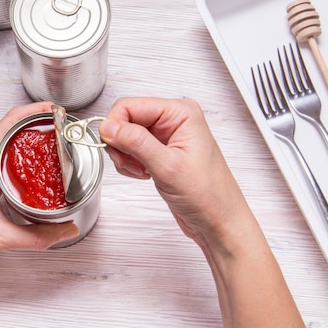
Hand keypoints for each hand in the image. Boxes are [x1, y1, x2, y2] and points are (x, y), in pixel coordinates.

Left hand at [0, 102, 79, 272]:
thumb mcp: (0, 237)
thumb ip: (38, 236)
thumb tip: (66, 231)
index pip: (10, 121)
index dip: (35, 111)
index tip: (55, 111)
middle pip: (10, 127)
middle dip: (37, 123)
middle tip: (60, 129)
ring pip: (4, 141)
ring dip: (27, 138)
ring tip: (51, 144)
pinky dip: (18, 154)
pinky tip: (31, 167)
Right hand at [98, 97, 247, 247]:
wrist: (217, 221)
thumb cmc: (208, 195)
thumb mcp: (168, 166)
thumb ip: (136, 142)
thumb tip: (109, 126)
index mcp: (180, 113)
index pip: (130, 105)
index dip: (115, 125)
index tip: (112, 146)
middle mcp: (173, 120)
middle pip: (125, 119)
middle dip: (121, 143)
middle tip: (130, 163)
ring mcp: (166, 135)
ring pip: (125, 135)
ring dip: (125, 156)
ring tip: (141, 171)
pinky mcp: (160, 150)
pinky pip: (131, 149)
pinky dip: (130, 163)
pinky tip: (144, 174)